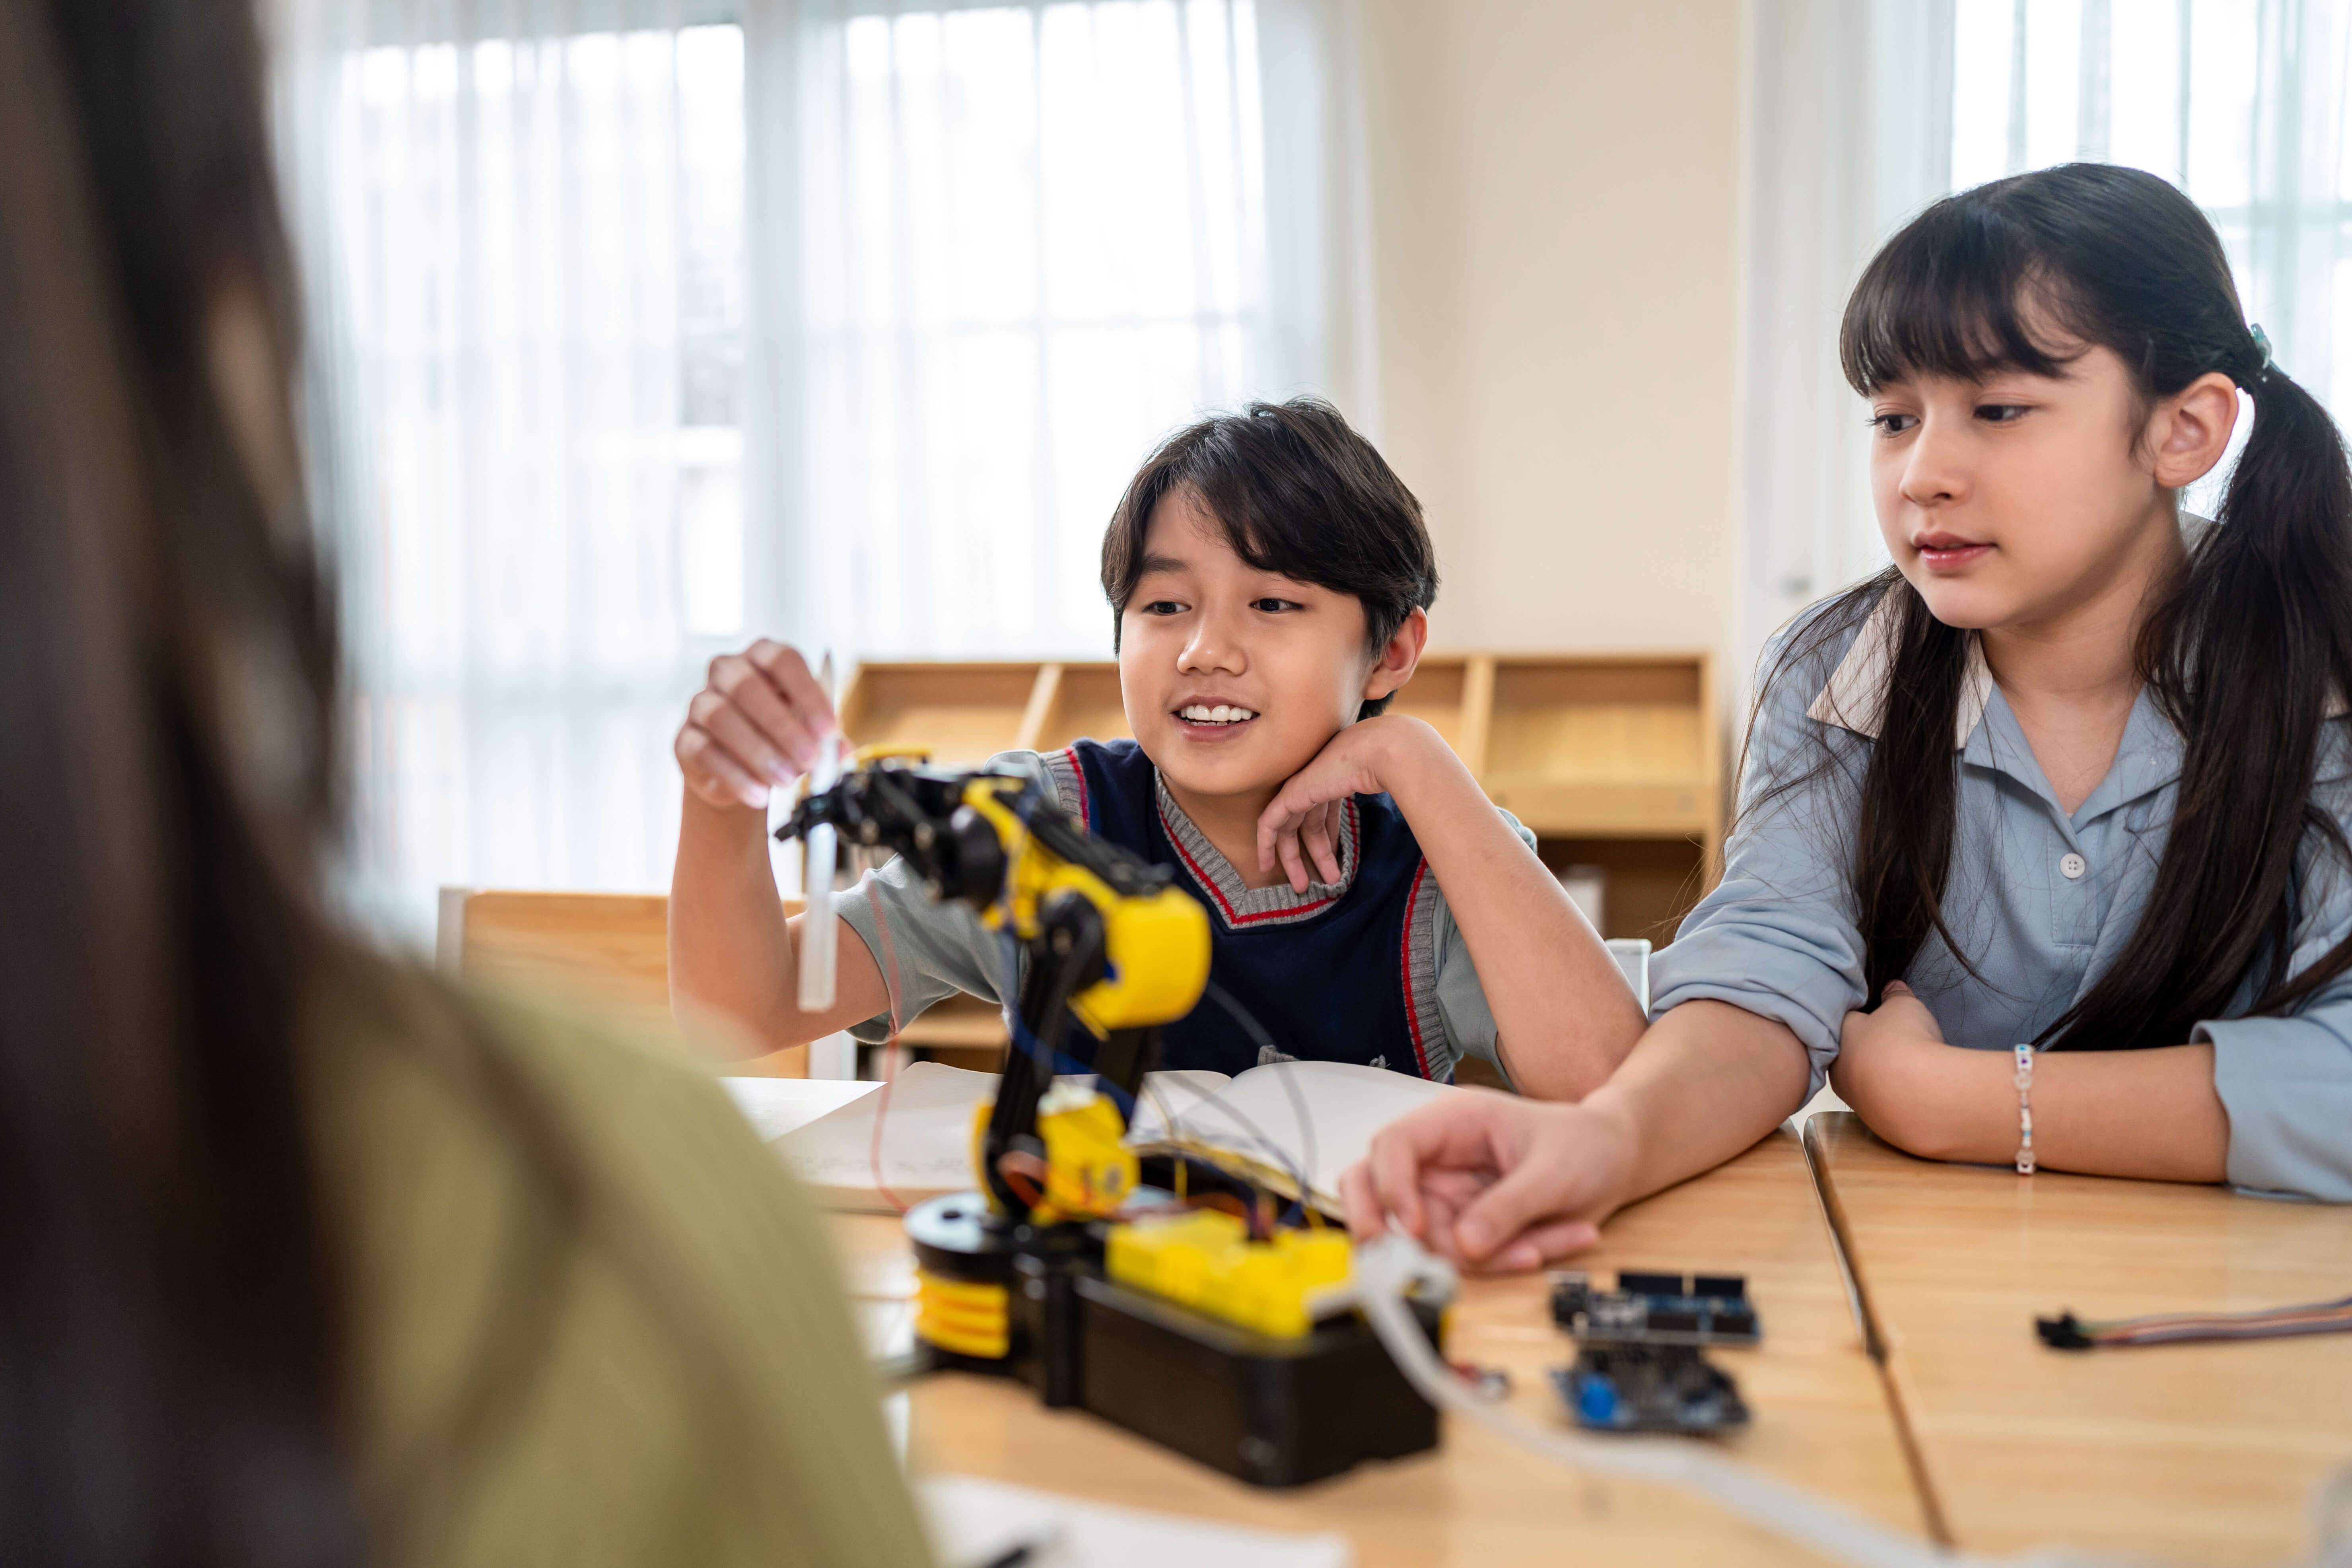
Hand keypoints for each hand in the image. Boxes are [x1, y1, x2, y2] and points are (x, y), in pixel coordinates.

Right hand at [674, 640, 838, 811]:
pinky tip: (759, 795)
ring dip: (758, 752)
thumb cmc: (781, 736)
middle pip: (747, 686)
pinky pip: (704, 752)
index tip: (828, 729)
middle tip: (809, 759)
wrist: (741, 768)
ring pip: (721, 717)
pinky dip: (735, 776)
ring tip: (786, 780)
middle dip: (782, 726)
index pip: (782, 660)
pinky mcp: (685, 739)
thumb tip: (841, 752)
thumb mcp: (809, 732)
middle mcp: (727, 671)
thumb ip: (826, 739)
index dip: (807, 693)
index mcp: (763, 657)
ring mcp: (701, 703)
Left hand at [1255, 715, 1438, 891]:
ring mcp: (1300, 787)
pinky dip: (1265, 845)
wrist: (1380, 752)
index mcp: (1335, 778)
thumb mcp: (1383, 789)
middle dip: (1314, 855)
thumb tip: (1401, 807)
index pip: (1324, 813)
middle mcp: (1315, 782)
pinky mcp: (1289, 795)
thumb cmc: (1390, 767)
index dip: (1326, 838)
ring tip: (1305, 887)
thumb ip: (1382, 798)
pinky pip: (1269, 824)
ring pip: (1288, 830)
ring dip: (1296, 860)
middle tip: (1322, 881)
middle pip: (1307, 825)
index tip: (1333, 859)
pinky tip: (1265, 865)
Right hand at [1340, 1089, 1624, 1271]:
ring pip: (1419, 1236)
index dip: (1392, 1187)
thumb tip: (1466, 1244)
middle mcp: (1438, 1159)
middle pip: (1372, 1185)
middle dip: (1377, 1223)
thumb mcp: (1554, 1172)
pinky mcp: (1461, 1226)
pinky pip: (1457, 1256)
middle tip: (1393, 1257)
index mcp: (1453, 1122)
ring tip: (1536, 1247)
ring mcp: (1445, 1195)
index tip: (1416, 1228)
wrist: (1613, 1162)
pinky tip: (1540, 1247)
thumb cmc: (1585, 1145)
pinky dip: (1496, 1264)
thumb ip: (1509, 1206)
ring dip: (1474, 1257)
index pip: (1394, 1145)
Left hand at [1831, 980, 1972, 1156]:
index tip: (1880, 1015)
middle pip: (1851, 1054)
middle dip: (1869, 1048)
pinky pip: (1883, 1103)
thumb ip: (1897, 996)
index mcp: (1837, 1036)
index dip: (1863, 1016)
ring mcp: (1855, 1098)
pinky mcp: (1875, 1121)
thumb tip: (1893, 988)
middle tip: (1895, 1042)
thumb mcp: (1904, 1007)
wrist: (1918, 1094)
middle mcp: (1838, 1069)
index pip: (1844, 1021)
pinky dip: (1896, 1096)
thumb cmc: (1904, 1041)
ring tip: (1908, 1067)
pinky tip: (1913, 1090)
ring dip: (1882, 1075)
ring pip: (1865, 1082)